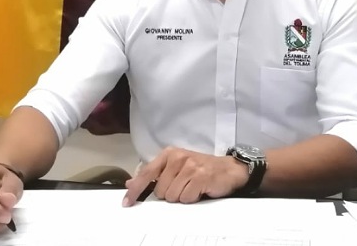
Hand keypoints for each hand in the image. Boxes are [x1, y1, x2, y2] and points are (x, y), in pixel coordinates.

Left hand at [122, 147, 248, 205]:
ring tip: (192, 188)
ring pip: (173, 196)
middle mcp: (178, 158)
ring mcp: (190, 167)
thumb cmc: (201, 169)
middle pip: (160, 191)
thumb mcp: (176, 168)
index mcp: (169, 154)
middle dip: (170, 194)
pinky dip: (192, 198)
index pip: (147, 173)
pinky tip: (199, 190)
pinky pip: (186, 198)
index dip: (135, 189)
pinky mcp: (201, 177)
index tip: (127, 202)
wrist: (229, 169)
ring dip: (182, 197)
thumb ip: (155, 175)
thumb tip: (131, 183)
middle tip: (184, 186)